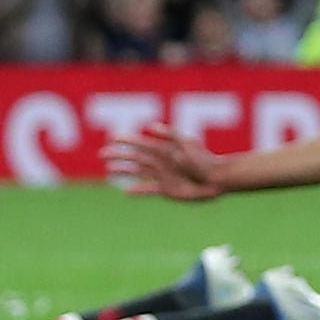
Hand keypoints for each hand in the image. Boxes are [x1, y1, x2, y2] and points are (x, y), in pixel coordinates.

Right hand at [104, 129, 222, 201]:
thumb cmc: (204, 159)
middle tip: (102, 155)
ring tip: (109, 170)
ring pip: (138, 172)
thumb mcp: (187, 143)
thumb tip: (150, 127)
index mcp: (164, 148)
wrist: (217, 179)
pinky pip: (149, 189)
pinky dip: (138, 190)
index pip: (140, 143)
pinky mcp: (167, 190)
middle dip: (119, 156)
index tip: (111, 138)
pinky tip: (126, 192)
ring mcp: (163, 175)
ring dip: (124, 170)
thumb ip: (170, 135)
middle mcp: (161, 161)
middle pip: (135, 158)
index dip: (126, 140)